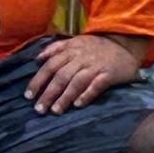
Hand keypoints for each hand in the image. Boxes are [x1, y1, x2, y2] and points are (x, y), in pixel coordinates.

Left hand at [25, 34, 142, 114]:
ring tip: (55, 111)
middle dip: (49, 93)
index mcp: (71, 50)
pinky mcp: (109, 74)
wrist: (125, 44)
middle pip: (61, 76)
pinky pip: (97, 85)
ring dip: (65, 97)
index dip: (38, 80)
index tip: (28, 96)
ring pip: (77, 82)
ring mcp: (96, 66)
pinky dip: (87, 94)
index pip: (50, 65)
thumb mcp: (75, 41)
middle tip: (39, 109)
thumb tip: (37, 58)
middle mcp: (81, 58)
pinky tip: (78, 105)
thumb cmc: (97, 47)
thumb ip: (56, 48)